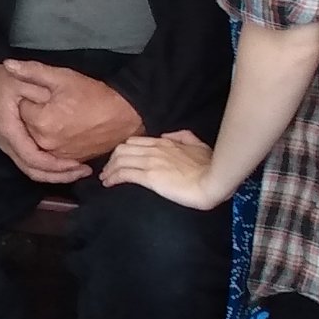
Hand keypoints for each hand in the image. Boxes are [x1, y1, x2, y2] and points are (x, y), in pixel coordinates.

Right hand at [0, 62, 89, 183]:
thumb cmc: (2, 82)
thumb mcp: (20, 80)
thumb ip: (39, 91)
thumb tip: (55, 103)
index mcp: (8, 129)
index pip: (31, 157)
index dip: (54, 164)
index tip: (76, 163)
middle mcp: (7, 144)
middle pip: (32, 170)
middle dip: (59, 175)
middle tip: (84, 171)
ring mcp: (9, 147)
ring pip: (31, 171)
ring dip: (55, 175)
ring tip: (79, 171)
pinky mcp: (14, 147)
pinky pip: (30, 164)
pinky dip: (49, 168)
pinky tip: (66, 164)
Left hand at [4, 61, 142, 163]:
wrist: (127, 116)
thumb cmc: (95, 94)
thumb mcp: (62, 77)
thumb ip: (32, 71)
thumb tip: (7, 65)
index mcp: (41, 123)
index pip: (21, 108)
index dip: (32, 98)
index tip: (47, 94)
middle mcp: (46, 143)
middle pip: (26, 126)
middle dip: (35, 114)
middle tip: (56, 104)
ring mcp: (58, 155)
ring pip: (38, 139)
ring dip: (43, 128)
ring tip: (62, 115)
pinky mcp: (70, 160)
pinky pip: (52, 151)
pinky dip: (53, 140)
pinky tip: (65, 128)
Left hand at [102, 129, 225, 207]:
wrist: (213, 180)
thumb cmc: (210, 166)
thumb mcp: (199, 145)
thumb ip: (184, 137)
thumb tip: (168, 135)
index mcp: (164, 142)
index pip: (135, 142)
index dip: (123, 151)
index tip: (119, 160)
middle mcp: (154, 149)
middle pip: (122, 149)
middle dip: (112, 159)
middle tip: (108, 170)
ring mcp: (150, 162)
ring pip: (119, 160)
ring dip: (109, 169)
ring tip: (105, 178)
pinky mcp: (149, 176)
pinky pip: (123, 173)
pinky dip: (112, 177)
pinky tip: (108, 183)